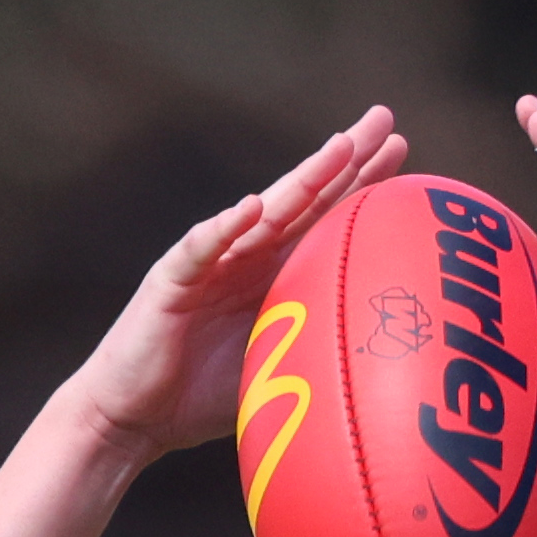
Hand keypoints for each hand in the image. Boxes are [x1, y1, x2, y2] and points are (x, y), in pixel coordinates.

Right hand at [70, 107, 405, 463]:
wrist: (131, 418)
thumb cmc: (199, 400)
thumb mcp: (273, 372)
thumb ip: (313, 352)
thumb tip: (382, 367)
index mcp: (273, 274)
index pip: (326, 219)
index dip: (362, 184)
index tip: (404, 152)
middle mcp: (246, 256)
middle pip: (304, 198)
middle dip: (344, 158)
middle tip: (385, 118)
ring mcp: (210, 262)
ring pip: (263, 214)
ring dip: (302, 180)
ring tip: (339, 148)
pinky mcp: (170, 281)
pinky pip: (201, 250)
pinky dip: (225, 230)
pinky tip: (251, 207)